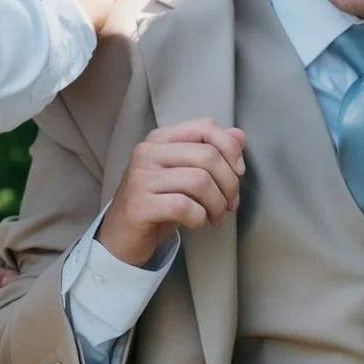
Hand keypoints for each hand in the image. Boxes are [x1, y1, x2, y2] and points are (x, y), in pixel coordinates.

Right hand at [98, 119, 246, 265]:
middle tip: (230, 204)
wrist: (123, 237)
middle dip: (229, 184)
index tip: (238, 173)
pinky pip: (183, 206)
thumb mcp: (186, 175)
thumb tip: (240, 135)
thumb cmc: (159, 204)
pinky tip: (197, 222)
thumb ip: (212, 152)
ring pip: (199, 181)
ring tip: (216, 217)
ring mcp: (140, 177)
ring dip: (217, 204)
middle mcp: (147, 152)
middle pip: (208, 156)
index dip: (230, 149)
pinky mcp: (138, 204)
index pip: (205, 127)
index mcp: (160, 139)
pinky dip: (199, 217)